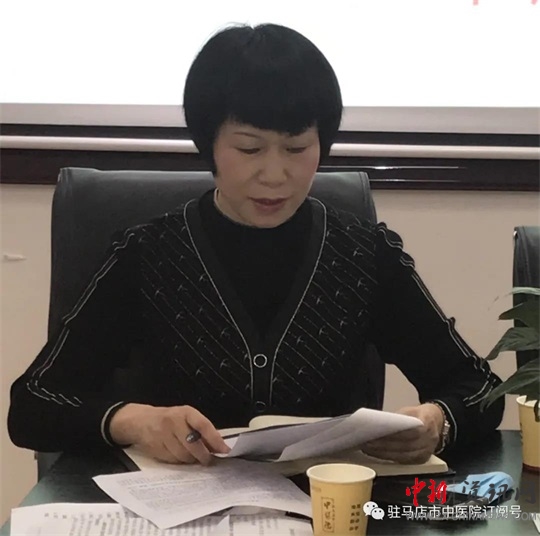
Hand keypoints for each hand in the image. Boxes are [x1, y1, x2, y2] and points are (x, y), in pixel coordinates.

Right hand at [109, 403, 229, 465]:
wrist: (141, 421)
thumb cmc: (170, 419)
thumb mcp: (187, 417)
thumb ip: (201, 429)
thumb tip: (218, 446)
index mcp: (186, 412)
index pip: (203, 425)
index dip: (215, 439)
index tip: (225, 450)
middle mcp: (174, 422)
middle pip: (193, 445)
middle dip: (203, 455)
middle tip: (208, 460)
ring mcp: (163, 436)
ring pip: (183, 455)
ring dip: (191, 460)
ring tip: (193, 457)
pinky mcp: (156, 448)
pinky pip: (173, 461)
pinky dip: (179, 462)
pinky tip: (180, 456)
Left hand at [360, 404, 443, 463]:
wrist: (437, 421)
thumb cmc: (419, 414)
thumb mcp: (409, 410)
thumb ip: (396, 418)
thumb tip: (377, 423)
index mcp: (426, 424)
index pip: (406, 433)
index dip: (389, 435)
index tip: (372, 433)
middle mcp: (428, 441)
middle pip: (402, 447)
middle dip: (382, 446)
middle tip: (365, 442)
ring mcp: (426, 453)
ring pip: (402, 456)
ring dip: (382, 453)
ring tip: (367, 448)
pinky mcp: (422, 460)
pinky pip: (404, 461)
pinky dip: (389, 458)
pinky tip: (377, 454)